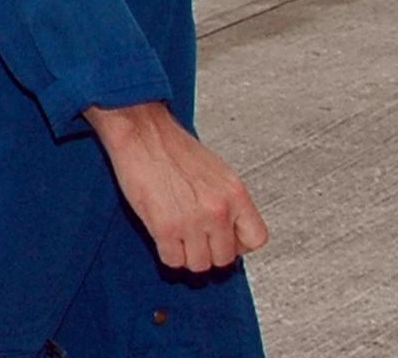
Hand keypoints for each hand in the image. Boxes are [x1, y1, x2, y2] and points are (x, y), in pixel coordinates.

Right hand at [84, 100, 267, 272]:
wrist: (142, 131)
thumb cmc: (173, 146)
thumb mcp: (216, 171)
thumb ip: (227, 201)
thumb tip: (229, 230)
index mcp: (235, 193)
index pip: (255, 238)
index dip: (238, 243)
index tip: (225, 239)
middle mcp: (218, 210)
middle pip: (224, 258)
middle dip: (208, 250)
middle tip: (194, 235)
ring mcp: (193, 221)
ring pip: (198, 265)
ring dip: (186, 253)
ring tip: (177, 231)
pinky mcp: (165, 228)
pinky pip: (172, 260)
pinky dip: (166, 251)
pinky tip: (163, 231)